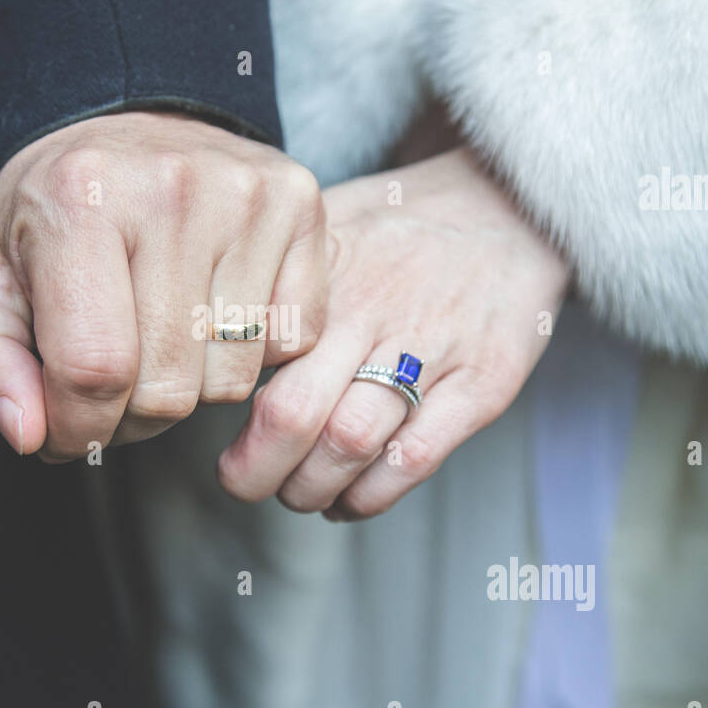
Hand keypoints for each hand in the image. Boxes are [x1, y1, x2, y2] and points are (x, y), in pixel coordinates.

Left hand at [0, 112, 325, 459]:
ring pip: (231, 379)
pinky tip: (217, 312)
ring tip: (162, 345)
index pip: (95, 370)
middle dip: (130, 417)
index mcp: (78, 200)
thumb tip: (29, 434)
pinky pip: (291, 340)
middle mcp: (172, 187)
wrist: (132, 118)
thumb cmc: (61, 212)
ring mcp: (248, 194)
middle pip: (167, 388)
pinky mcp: (303, 203)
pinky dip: (254, 351)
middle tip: (113, 383)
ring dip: (193, 388)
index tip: (67, 429)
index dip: (78, 428)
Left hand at [217, 147, 567, 519]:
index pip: (250, 350)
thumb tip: (200, 335)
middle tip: (241, 482)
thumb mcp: (326, 223)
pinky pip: (414, 459)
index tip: (210, 416)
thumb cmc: (398, 228)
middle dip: (255, 469)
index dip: (218, 399)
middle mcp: (374, 308)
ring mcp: (433, 349)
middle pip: (295, 412)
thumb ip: (269, 274)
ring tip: (297, 492)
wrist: (508, 209)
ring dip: (311, 487)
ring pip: (351, 443)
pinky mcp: (483, 384)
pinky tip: (349, 498)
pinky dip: (370, 495)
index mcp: (324, 273)